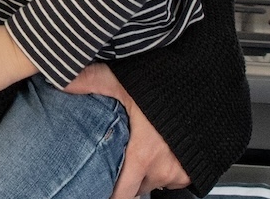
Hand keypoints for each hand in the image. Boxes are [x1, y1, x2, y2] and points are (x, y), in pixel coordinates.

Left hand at [66, 63, 190, 198]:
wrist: (208, 86)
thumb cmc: (168, 86)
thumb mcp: (123, 82)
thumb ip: (91, 82)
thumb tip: (61, 81)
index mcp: (143, 155)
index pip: (122, 194)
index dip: (110, 193)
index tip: (101, 187)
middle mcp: (163, 169)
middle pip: (137, 187)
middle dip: (128, 178)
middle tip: (121, 159)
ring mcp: (181, 171)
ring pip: (156, 181)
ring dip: (149, 171)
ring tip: (145, 149)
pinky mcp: (196, 169)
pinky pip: (177, 177)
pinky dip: (168, 167)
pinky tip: (163, 149)